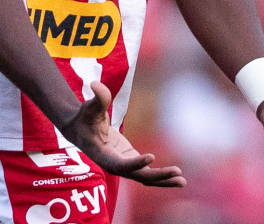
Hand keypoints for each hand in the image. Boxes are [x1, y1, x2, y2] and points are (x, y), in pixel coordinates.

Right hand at [61, 81, 186, 187]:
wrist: (80, 130)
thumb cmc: (85, 118)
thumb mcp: (90, 107)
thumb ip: (98, 98)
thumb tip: (95, 83)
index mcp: (104, 156)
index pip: (121, 165)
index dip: (135, 163)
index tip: (151, 156)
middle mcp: (114, 166)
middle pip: (138, 176)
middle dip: (158, 176)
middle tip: (178, 173)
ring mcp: (124, 166)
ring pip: (145, 178)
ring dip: (163, 180)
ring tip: (182, 181)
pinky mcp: (130, 162)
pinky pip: (147, 172)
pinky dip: (161, 175)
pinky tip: (176, 176)